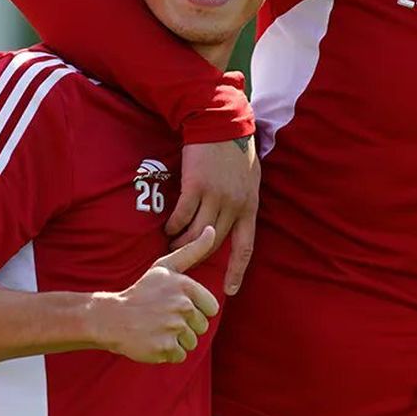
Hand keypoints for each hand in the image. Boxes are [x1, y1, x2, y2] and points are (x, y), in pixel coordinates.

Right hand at [95, 225, 221, 363]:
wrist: (112, 318)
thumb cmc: (143, 293)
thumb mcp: (166, 268)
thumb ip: (193, 250)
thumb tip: (212, 230)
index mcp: (185, 286)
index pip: (212, 308)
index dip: (196, 309)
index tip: (175, 306)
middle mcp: (181, 306)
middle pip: (202, 326)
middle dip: (186, 326)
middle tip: (162, 318)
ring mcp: (173, 328)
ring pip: (192, 342)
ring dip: (177, 340)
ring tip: (157, 329)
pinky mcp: (165, 347)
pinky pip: (180, 355)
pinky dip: (168, 353)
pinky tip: (153, 340)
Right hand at [167, 137, 258, 295]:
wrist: (220, 124)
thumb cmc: (236, 151)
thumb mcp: (249, 179)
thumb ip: (243, 201)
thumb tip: (235, 218)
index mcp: (249, 206)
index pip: (245, 246)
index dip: (237, 270)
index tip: (229, 290)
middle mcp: (234, 205)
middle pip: (215, 243)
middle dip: (199, 257)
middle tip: (185, 265)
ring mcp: (215, 196)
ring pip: (196, 233)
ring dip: (182, 243)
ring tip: (171, 247)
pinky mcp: (195, 187)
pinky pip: (182, 215)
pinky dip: (173, 225)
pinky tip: (167, 229)